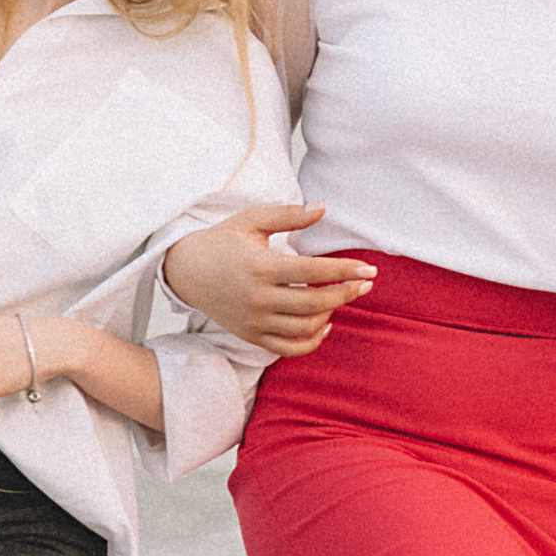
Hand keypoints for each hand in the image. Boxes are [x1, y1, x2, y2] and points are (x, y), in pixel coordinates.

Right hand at [162, 204, 374, 356]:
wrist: (186, 270)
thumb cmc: (222, 240)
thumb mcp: (252, 220)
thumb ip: (290, 214)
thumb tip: (325, 207)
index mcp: (261, 267)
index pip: (313, 272)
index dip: (345, 271)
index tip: (369, 270)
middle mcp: (258, 298)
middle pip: (314, 303)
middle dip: (346, 294)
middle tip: (365, 284)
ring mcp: (254, 321)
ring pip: (304, 327)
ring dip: (330, 313)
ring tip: (340, 296)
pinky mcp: (251, 335)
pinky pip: (288, 348)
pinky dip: (311, 341)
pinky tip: (324, 323)